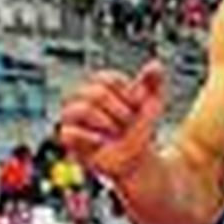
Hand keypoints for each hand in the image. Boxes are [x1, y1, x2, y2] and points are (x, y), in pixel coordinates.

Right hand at [58, 60, 164, 181]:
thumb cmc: (139, 128)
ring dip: (105, 122)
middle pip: (96, 93)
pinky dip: (89, 137)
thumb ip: (153, 83)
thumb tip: (155, 64)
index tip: (136, 104)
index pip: (106, 78)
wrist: (137, 158)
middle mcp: (83, 100)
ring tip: (115, 131)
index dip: (126, 92)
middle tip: (128, 121)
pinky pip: (68, 132)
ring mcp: (74, 119)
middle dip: (119, 109)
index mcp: (101, 87)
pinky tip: (102, 142)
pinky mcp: (70, 140)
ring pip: (80, 109)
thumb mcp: (152, 103)